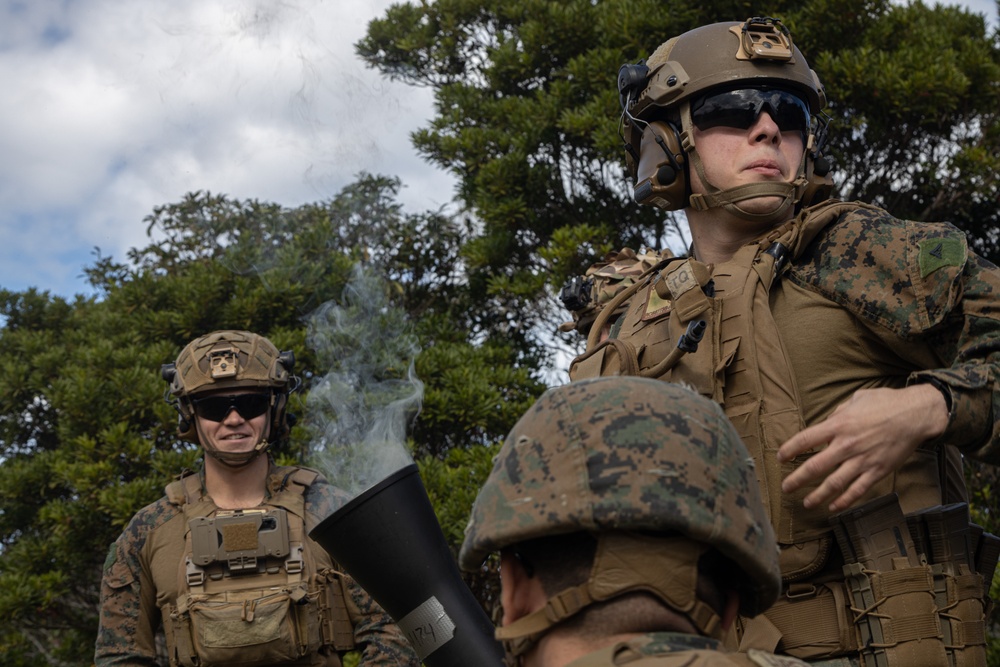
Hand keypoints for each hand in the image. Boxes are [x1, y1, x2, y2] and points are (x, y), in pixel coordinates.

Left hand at [777, 384, 948, 511]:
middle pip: (816, 466)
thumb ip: (838, 413)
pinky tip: (834, 507)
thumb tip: (827, 423)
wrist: (916, 414)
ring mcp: (863, 460)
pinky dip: (845, 500)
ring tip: (806, 503)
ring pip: (835, 484)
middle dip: (798, 479)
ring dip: (818, 496)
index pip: (806, 440)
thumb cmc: (885, 403)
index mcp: (839, 425)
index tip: (781, 458)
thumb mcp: (856, 400)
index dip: (790, 449)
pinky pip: (858, 490)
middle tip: (785, 488)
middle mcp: (847, 445)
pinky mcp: (878, 471)